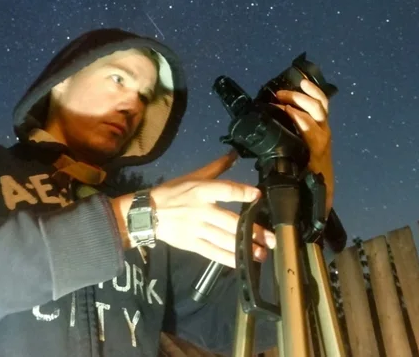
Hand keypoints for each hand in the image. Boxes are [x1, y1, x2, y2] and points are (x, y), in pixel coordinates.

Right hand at [150, 151, 276, 267]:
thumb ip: (216, 168)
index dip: (243, 192)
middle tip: (271, 239)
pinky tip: (241, 263)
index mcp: (202, 190)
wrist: (147, 213)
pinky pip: (212, 252)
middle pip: (230, 221)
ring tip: (261, 254)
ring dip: (244, 248)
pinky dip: (227, 258)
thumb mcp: (193, 176)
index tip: (258, 196)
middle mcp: (201, 210)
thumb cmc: (173, 192)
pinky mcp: (191, 244)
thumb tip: (235, 155)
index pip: (226, 190)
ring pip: (224, 240)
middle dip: (252, 231)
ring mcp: (196, 229)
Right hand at [273, 78, 334, 213]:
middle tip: (279, 95)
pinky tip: (305, 86)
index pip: (306, 124)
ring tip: (299, 82)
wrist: (324, 185)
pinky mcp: (323, 125)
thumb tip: (262, 157)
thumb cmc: (307, 180)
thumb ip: (281, 165)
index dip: (293, 113)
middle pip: (316, 110)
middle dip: (298, 99)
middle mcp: (322, 133)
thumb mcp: (294, 175)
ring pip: (322, 105)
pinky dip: (314, 94)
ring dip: (310, 92)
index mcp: (315, 145)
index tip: (276, 107)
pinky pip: (322, 106)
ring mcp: (324, 128)